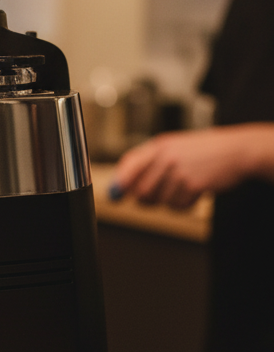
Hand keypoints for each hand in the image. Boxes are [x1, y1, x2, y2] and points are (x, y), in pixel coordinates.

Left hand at [112, 124, 273, 208]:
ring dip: (171, 200)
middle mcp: (166, 156)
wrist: (236, 151)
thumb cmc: (204, 151)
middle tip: (162, 194)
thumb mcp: (175, 147)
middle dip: (148, 199)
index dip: (120, 182)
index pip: (129, 164)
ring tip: (185, 186)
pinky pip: (179, 206)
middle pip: (142, 191)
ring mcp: (180, 170)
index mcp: (159, 145)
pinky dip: (186, 204)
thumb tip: (121, 187)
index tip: (116, 195)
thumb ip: (148, 163)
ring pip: (160, 201)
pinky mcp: (193, 184)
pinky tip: (196, 190)